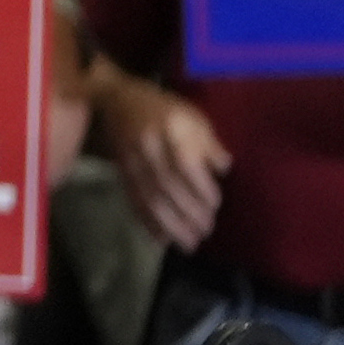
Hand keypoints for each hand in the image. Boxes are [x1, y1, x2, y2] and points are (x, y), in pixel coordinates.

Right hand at [104, 77, 232, 250]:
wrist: (120, 101)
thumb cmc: (166, 110)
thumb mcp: (194, 117)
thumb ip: (209, 143)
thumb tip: (224, 168)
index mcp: (170, 129)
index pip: (185, 162)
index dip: (201, 188)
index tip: (216, 205)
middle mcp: (149, 146)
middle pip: (167, 185)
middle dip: (188, 213)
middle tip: (206, 231)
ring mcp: (132, 161)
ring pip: (150, 197)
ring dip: (170, 225)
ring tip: (189, 243)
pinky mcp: (122, 173)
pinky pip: (134, 200)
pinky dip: (147, 222)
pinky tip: (162, 239)